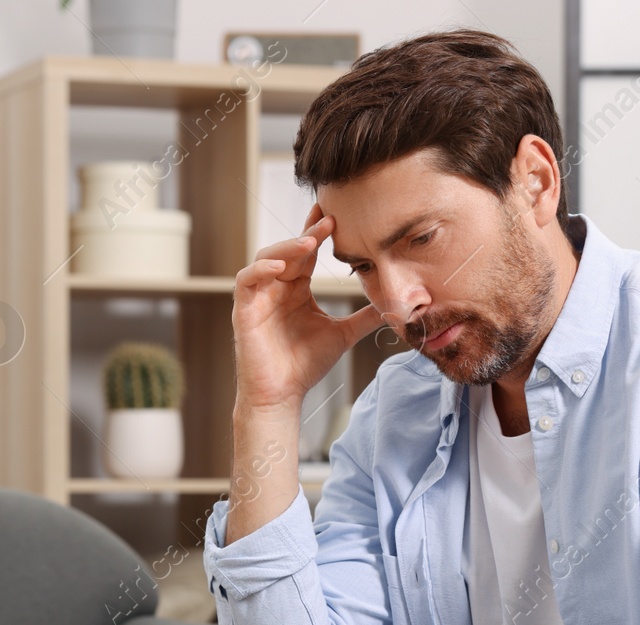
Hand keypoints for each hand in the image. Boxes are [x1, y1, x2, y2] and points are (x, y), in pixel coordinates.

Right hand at [234, 203, 384, 409]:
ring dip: (287, 247)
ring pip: (267, 258)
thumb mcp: (343, 335)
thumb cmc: (304, 365)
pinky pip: (246, 280)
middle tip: (330, 220)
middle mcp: (276, 288)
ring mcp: (258, 297)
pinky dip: (261, 269)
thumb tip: (396, 306)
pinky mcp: (243, 310)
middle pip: (289, 250)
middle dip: (308, 233)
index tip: (336, 214)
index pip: (307, 252)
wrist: (282, 395)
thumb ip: (365, 317)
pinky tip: (280, 266)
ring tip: (309, 242)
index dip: (318, 232)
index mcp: (296, 289)